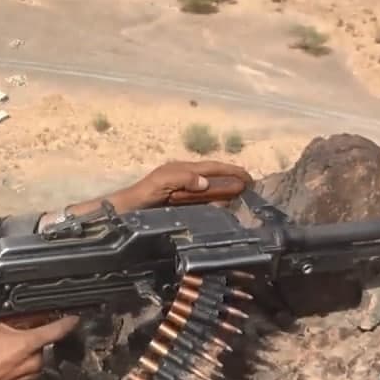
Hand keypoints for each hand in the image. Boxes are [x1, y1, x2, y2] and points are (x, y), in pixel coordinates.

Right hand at [0, 316, 80, 379]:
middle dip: (31, 338)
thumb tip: (18, 311)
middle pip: (41, 342)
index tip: (76, 318)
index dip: (68, 322)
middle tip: (14, 338)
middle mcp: (38, 360)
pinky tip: (8, 365)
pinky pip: (31, 370)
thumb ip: (6, 316)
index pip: (57, 330)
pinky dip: (23, 366)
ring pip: (36, 357)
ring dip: (26, 353)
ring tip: (7, 353)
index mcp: (30, 342)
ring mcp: (35, 375)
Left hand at [121, 160, 253, 208]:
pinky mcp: (181, 205)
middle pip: (214, 177)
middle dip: (232, 180)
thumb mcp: (162, 182)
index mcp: (183, 169)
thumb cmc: (143, 194)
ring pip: (211, 190)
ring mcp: (184, 192)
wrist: (128, 212)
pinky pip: (203, 202)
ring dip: (226, 192)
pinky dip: (215, 204)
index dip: (230, 170)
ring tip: (241, 197)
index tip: (248, 176)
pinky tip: (222, 208)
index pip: (212, 167)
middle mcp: (186, 178)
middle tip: (251, 188)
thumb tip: (206, 182)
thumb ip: (183, 179)